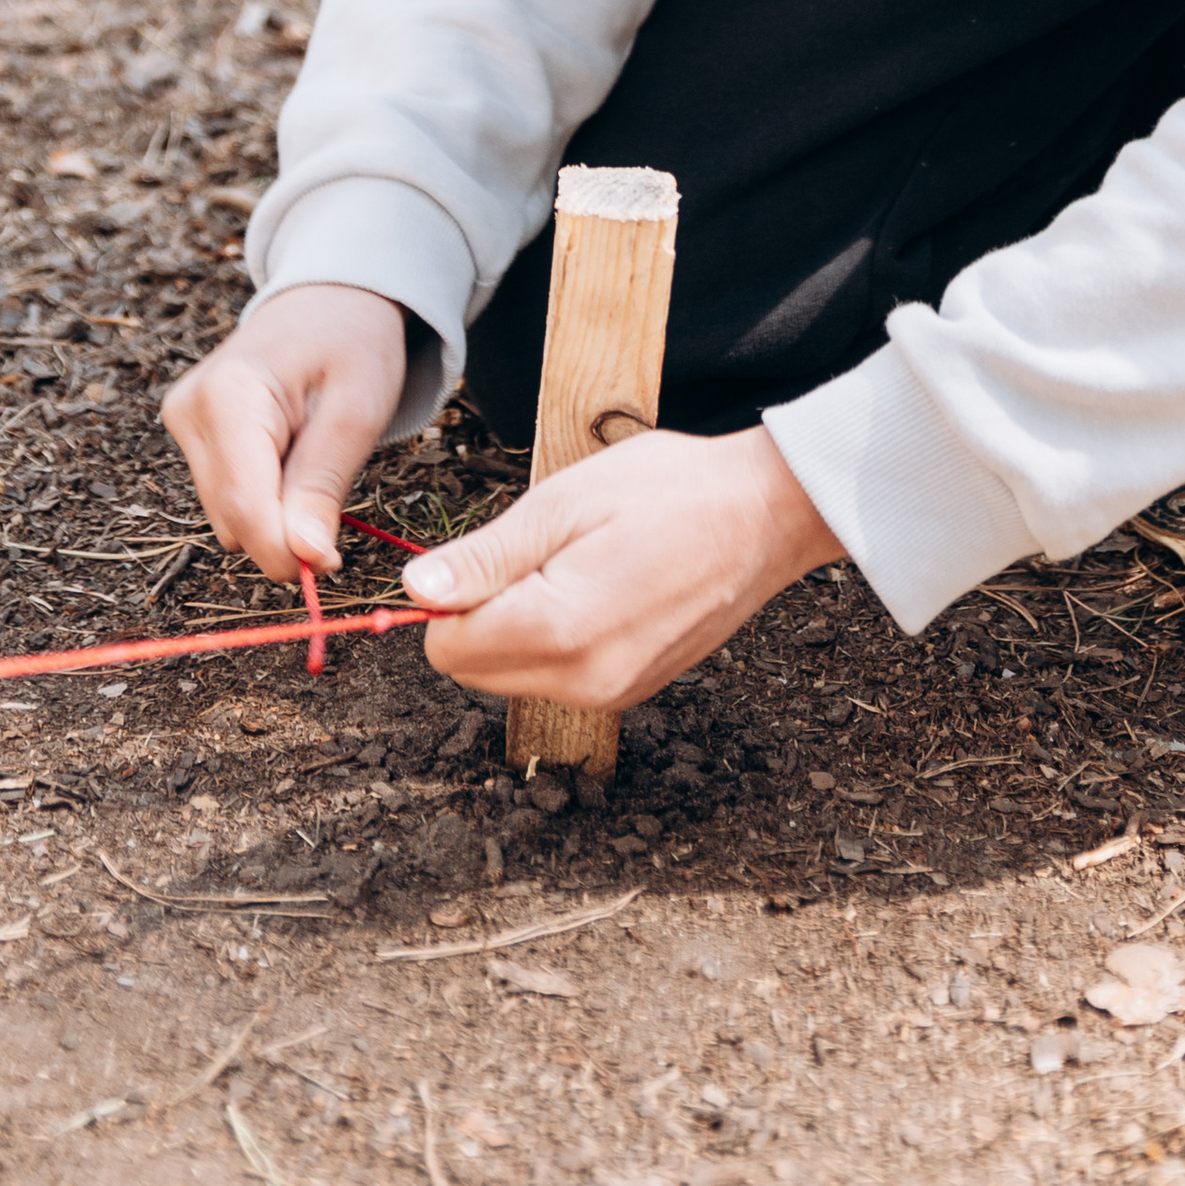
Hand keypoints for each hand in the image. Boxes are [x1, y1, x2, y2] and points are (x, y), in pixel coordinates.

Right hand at [160, 284, 405, 584]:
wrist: (331, 296)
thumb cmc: (353, 341)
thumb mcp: (358, 409)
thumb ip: (325, 483)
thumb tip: (307, 560)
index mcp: (229, 395)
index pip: (244, 508)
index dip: (287, 551)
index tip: (330, 563)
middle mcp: (190, 409)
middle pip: (232, 519)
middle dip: (285, 529)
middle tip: (335, 492)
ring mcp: (183, 421)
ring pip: (227, 516)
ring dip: (276, 511)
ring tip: (312, 454)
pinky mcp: (188, 433)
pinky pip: (225, 497)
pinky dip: (264, 494)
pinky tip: (290, 452)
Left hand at [404, 425, 840, 709]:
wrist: (767, 514)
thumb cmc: (671, 490)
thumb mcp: (565, 501)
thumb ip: (486, 556)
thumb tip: (416, 590)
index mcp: (560, 630)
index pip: (446, 646)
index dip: (450, 594)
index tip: (492, 550)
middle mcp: (584, 682)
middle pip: (475, 670)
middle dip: (483, 613)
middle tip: (542, 551)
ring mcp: (613, 694)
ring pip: (514, 676)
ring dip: (521, 625)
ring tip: (578, 563)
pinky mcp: (633, 692)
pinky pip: (559, 678)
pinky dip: (559, 638)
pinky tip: (603, 586)